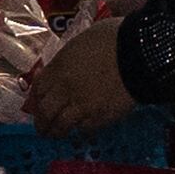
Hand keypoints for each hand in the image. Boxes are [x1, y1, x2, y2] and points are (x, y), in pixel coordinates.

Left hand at [30, 0, 148, 136]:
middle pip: (45, 111)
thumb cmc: (112, 38)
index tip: (37, 103)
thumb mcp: (81, 41)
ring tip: (56, 135)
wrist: (138, 53)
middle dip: (41, 122)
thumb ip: (67, 58)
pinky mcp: (99, 118)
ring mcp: (80, 106)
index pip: (38, 89)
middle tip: (42, 127)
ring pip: (60, 125)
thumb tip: (62, 66)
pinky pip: (83, 129)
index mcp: (58, 68)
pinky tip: (80, 130)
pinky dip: (79, 130)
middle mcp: (64, 89)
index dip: (36, 99)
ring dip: (56, 132)